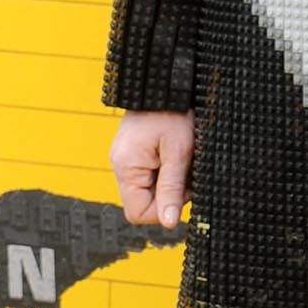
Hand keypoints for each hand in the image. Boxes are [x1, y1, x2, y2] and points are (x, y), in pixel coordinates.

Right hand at [110, 111, 195, 229]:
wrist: (167, 84)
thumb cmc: (173, 112)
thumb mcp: (179, 153)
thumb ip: (172, 189)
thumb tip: (170, 223)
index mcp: (127, 167)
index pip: (138, 213)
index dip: (164, 209)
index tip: (182, 190)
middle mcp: (121, 165)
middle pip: (144, 202)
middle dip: (171, 194)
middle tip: (186, 171)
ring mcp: (127, 159)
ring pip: (151, 189)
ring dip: (171, 181)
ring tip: (183, 159)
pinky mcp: (135, 153)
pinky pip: (151, 175)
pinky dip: (168, 170)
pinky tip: (177, 155)